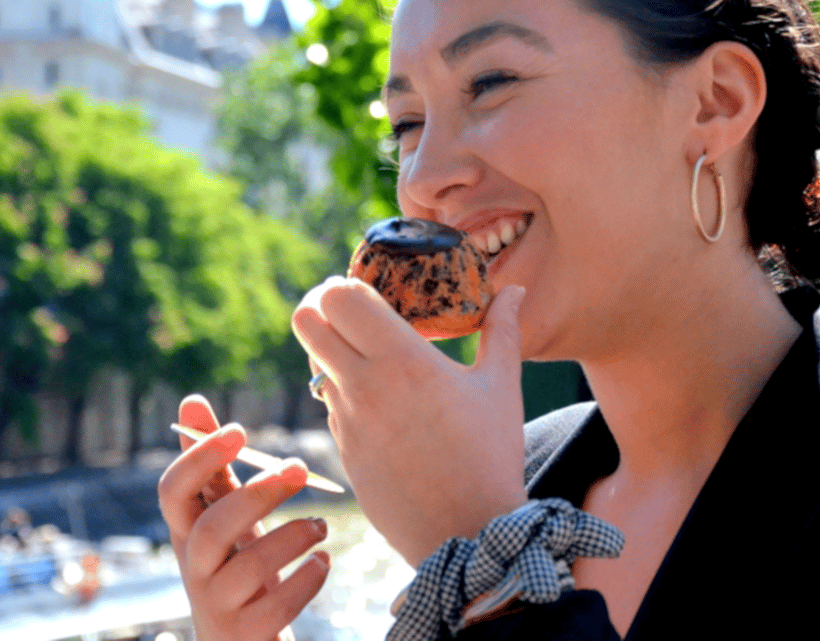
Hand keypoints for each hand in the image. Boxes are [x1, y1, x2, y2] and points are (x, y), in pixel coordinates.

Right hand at [157, 395, 330, 640]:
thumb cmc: (236, 566)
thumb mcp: (224, 516)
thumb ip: (212, 466)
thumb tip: (192, 401)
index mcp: (186, 532)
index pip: (171, 493)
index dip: (200, 459)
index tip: (240, 430)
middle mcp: (193, 569)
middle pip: (213, 528)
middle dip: (259, 494)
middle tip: (300, 468)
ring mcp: (218, 605)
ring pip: (249, 568)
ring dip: (293, 536)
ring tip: (322, 524)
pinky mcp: (246, 634)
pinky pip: (277, 606)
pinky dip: (306, 579)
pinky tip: (323, 561)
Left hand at [292, 279, 528, 565]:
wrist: (467, 535)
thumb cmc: (490, 456)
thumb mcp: (502, 387)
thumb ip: (503, 330)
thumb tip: (513, 290)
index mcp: (401, 359)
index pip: (338, 298)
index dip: (341, 285)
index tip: (361, 289)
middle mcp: (363, 385)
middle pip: (306, 321)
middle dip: (320, 308)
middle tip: (348, 312)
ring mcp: (346, 421)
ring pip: (314, 364)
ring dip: (331, 351)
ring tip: (368, 356)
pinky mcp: (343, 451)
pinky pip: (329, 406)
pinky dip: (343, 393)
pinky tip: (379, 402)